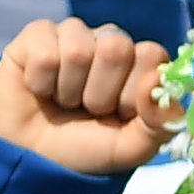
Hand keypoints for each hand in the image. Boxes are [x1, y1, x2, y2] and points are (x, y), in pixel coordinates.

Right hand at [0, 18, 176, 181]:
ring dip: (68, 91)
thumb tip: (155, 82)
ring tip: (62, 102)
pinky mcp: (36, 36)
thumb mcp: (132, 147)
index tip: (120, 114)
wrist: (32, 159)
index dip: (134, 91)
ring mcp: (73, 34)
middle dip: (99, 93)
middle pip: (116, 48)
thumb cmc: (85, 149)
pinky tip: (39, 90)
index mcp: (138, 63)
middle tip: (88, 110)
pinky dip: (40, 82)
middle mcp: (109, 42)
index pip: (151, 55)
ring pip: (78, 50)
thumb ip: (161, 122)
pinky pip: (44, 52)